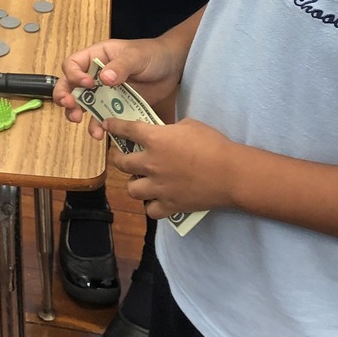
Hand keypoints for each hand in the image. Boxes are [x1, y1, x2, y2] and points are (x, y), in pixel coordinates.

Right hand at [55, 38, 184, 130]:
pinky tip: (101, 133)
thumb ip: (121, 66)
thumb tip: (104, 79)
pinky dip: (98, 126)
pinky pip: (101, 118)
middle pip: (70, 85)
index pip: (72, 64)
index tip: (88, 84)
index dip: (74, 75)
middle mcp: (95, 75)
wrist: (173, 68)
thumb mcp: (136, 56)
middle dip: (65, 96)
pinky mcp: (115, 107)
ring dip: (76, 113)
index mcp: (96, 56)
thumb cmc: (152, 54)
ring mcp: (104, 92)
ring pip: (82, 104)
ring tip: (78, 121)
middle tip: (69, 106)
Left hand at [105, 117, 238, 221]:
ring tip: (141, 181)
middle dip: (118, 158)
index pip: (126, 130)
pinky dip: (152, 206)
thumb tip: (165, 134)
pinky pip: (151, 211)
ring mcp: (158, 187)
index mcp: (154, 139)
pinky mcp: (169, 205)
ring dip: (134, 184)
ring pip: (131, 190)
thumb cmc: (212, 144)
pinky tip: (157, 201)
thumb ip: (170, 129)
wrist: (230, 173)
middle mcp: (150, 164)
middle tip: (122, 157)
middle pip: (121, 163)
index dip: (114, 126)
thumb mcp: (189, 125)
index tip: (107, 125)